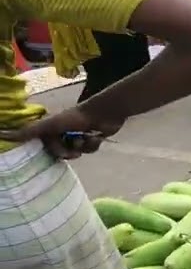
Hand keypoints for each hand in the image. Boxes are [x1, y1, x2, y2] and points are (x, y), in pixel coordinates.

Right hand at [0, 106, 123, 159]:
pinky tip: (97, 136)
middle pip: (62, 153)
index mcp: (52, 130)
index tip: (59, 150)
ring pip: (77, 152)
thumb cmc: (74, 118)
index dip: (54, 150)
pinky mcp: (91, 139)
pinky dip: (93, 144)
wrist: (102, 114)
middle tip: (74, 145)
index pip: (48, 149)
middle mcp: (63, 133)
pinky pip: (89, 150)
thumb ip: (27, 132)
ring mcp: (77, 136)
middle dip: (69, 151)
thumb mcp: (48, 126)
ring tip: (87, 137)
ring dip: (82, 146)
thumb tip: (1, 134)